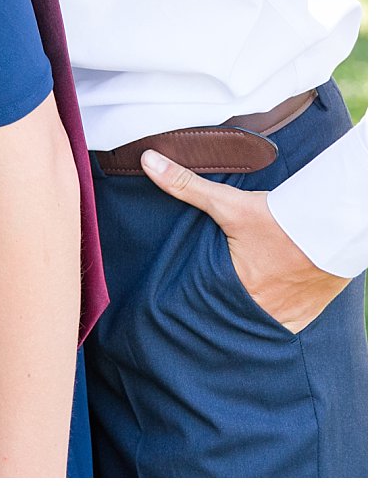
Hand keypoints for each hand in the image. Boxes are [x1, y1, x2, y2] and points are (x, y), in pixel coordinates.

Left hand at [142, 148, 350, 331]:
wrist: (338, 231)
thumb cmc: (284, 221)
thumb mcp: (229, 203)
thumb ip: (186, 185)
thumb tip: (147, 162)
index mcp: (236, 289)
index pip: (203, 301)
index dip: (195, 298)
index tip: (178, 302)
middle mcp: (261, 310)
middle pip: (230, 313)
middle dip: (220, 307)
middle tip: (211, 300)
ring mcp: (287, 316)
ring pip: (258, 322)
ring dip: (249, 314)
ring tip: (238, 305)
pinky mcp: (308, 315)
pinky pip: (285, 325)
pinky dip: (276, 318)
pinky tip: (267, 309)